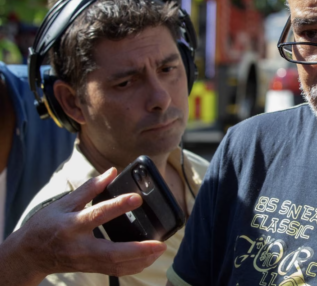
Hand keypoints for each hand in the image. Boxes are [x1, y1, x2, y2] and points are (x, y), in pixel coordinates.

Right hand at [0, 168, 166, 285]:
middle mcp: (80, 246)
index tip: (137, 198)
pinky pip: (114, 270)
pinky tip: (147, 259)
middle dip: (138, 250)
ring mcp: (85, 260)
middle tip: (160, 243)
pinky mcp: (90, 268)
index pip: (98, 215)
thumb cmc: (46, 225)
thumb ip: (90, 188)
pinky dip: (132, 267)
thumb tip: (112, 171)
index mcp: (72, 225)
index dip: (118, 206)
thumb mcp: (64, 203)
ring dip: (140, 260)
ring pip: (116, 265)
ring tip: (159, 250)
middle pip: (112, 252)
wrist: (29, 254)